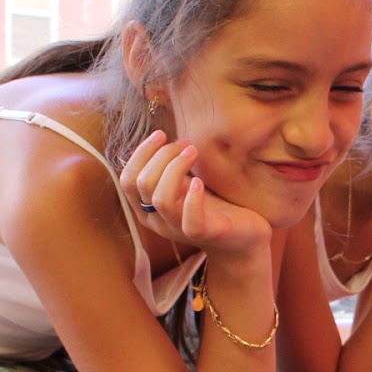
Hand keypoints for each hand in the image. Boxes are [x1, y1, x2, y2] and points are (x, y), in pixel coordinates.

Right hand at [120, 130, 269, 256]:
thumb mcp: (183, 184)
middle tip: (186, 144)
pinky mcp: (204, 234)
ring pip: (161, 199)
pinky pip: (190, 221)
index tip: (162, 134)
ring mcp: (179, 230)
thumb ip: (166, 169)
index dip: (141, 153)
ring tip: (193, 152)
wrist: (243, 236)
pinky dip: (193, 198)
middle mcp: (158, 222)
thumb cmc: (211, 206)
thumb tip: (158, 139)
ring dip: (175, 168)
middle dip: (162, 155)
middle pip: (142, 184)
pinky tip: (200, 181)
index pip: (128, 180)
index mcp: (147, 209)